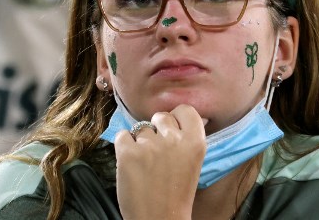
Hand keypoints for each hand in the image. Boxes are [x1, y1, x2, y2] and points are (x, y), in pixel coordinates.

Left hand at [114, 104, 206, 219]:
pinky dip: (124, 147)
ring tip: (145, 164)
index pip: (185, 110)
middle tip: (158, 152)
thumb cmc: (176, 193)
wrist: (159, 219)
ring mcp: (150, 145)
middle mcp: (174, 139)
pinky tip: (132, 163)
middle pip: (161, 116)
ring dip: (140, 142)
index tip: (172, 130)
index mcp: (195, 142)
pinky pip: (123, 135)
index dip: (176, 118)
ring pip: (141, 128)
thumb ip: (187, 138)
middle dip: (157, 130)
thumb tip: (180, 116)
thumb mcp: (192, 162)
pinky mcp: (128, 152)